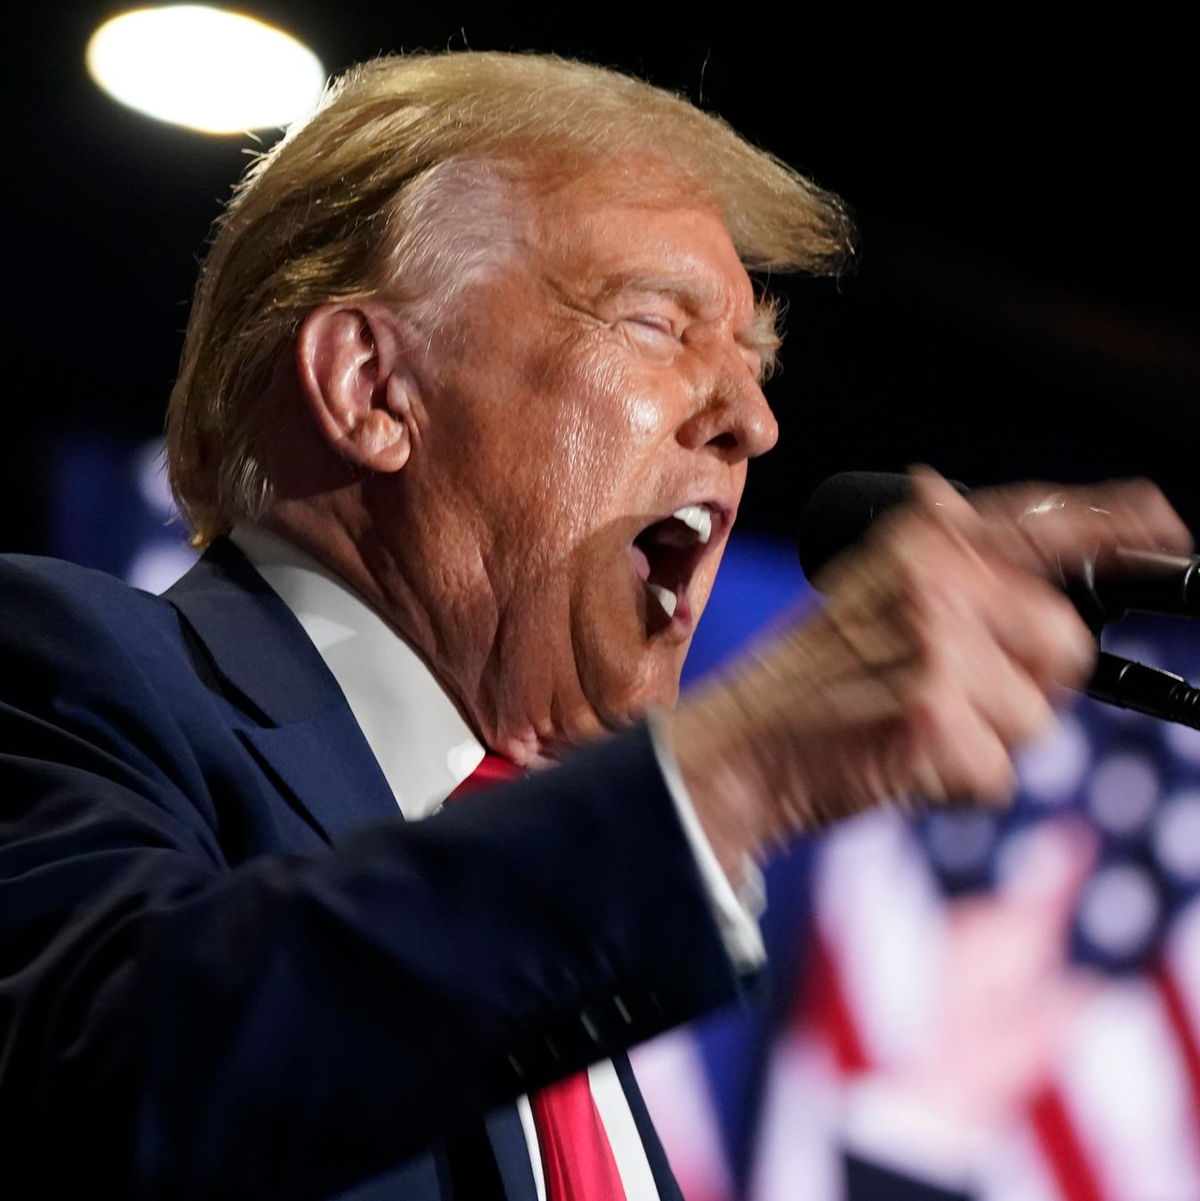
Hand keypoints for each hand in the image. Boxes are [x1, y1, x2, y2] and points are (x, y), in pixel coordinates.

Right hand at [666, 469, 1191, 876]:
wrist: (738, 748)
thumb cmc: (805, 680)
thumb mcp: (857, 591)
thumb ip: (924, 548)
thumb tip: (941, 485)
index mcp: (921, 545)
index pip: (1039, 524)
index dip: (1116, 523)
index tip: (1170, 523)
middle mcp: (936, 582)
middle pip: (1065, 646)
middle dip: (1023, 685)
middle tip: (940, 695)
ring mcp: (937, 648)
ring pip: (1038, 720)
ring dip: (985, 740)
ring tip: (908, 726)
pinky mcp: (935, 720)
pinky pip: (1002, 773)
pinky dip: (959, 784)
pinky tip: (901, 761)